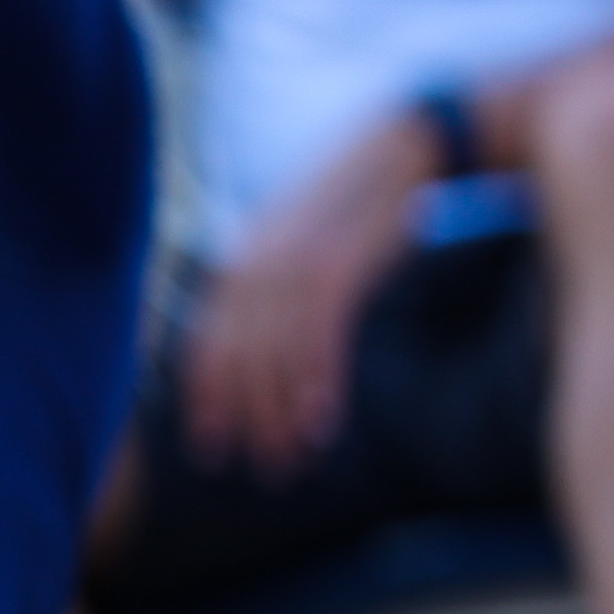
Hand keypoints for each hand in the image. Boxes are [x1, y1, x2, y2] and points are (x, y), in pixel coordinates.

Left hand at [176, 125, 425, 475]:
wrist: (408, 146)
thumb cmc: (361, 201)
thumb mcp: (305, 239)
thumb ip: (276, 284)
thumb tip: (265, 342)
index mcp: (242, 257)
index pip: (207, 341)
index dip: (205, 398)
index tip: (208, 447)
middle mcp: (257, 259)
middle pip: (237, 356)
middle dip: (244, 419)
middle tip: (258, 468)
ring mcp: (295, 259)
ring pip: (276, 354)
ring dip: (282, 413)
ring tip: (292, 459)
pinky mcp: (339, 262)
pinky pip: (319, 334)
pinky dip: (318, 381)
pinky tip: (323, 420)